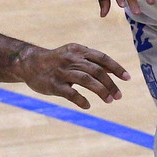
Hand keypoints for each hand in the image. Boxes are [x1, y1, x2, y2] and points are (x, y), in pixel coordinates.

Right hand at [12, 43, 130, 109]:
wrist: (29, 63)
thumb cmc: (57, 60)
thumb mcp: (74, 55)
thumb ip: (93, 62)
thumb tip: (115, 71)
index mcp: (78, 50)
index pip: (102, 58)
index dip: (116, 68)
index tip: (127, 78)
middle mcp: (71, 59)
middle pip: (96, 71)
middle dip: (110, 84)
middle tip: (118, 96)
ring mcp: (62, 72)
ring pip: (86, 80)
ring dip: (100, 91)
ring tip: (109, 100)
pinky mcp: (53, 84)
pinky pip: (70, 93)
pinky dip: (81, 100)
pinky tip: (88, 105)